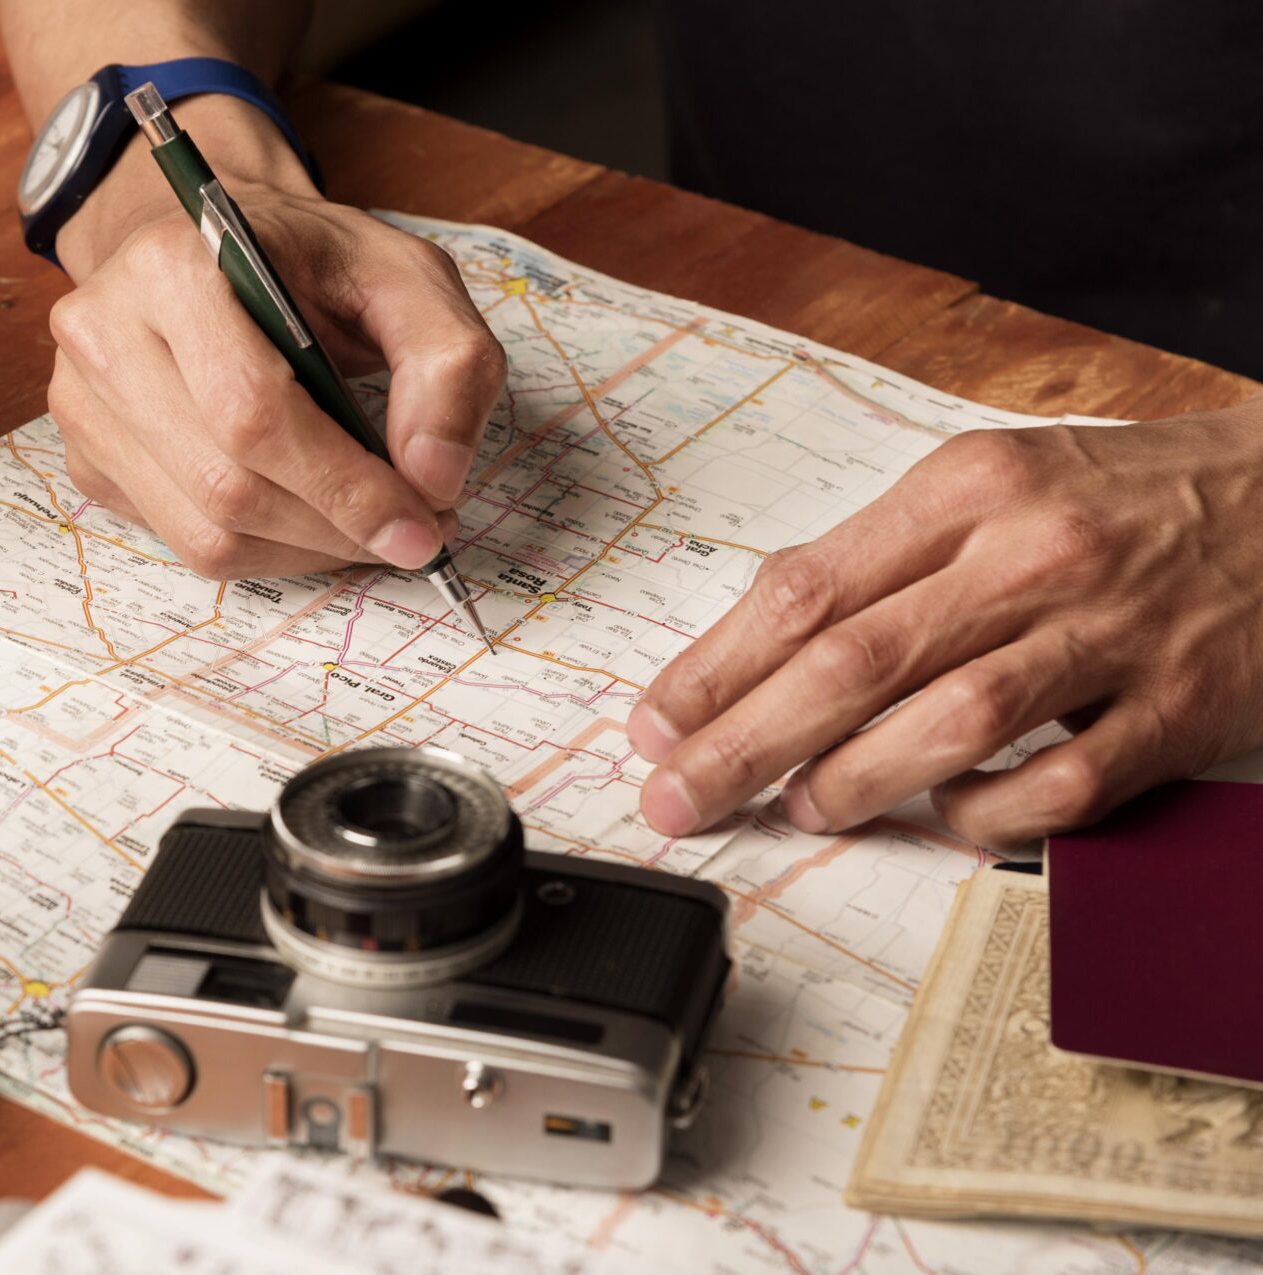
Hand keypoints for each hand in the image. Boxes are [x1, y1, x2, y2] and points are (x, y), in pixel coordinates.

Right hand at [43, 103, 505, 579]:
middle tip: (412, 529)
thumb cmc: (308, 260)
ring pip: (203, 534)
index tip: (424, 525)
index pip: (253, 413)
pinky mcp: (85, 456)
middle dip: (335, 527)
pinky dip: (264, 548)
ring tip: (364, 522)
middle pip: (227, 486)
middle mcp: (103, 333)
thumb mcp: (405, 275)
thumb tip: (434, 479)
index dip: (346, 487)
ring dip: (305, 549)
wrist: (214, 247)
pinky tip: (305, 510)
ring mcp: (81, 402)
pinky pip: (182, 542)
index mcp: (173, 266)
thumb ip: (447, 362)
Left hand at [624, 401, 1262, 846]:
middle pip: (854, 661)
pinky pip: (1061, 786)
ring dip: (854, 780)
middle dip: (745, 741)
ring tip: (800, 807)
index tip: (658, 721)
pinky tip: (946, 819)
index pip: (808, 587)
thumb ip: (886, 559)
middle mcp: (1033, 554)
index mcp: (969, 488)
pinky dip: (987, 816)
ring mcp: (1111, 632)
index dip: (717, 666)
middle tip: (678, 794)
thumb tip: (761, 647)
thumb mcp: (996, 484)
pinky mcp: (1177, 707)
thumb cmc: (1125, 500)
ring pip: (949, 724)